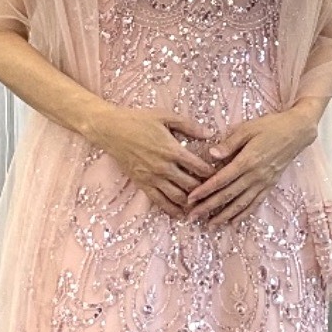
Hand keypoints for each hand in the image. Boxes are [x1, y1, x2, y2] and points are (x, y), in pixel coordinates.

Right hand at [92, 104, 216, 219]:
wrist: (110, 130)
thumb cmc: (138, 120)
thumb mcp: (165, 116)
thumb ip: (189, 125)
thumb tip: (210, 133)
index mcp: (172, 150)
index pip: (199, 167)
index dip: (213, 173)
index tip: (221, 174)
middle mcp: (164, 167)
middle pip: (191, 185)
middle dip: (205, 190)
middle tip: (215, 193)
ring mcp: (152, 178)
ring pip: (177, 197)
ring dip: (191, 203)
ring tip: (202, 205)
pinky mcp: (142, 184)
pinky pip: (159, 202)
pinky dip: (172, 210)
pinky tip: (181, 214)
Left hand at [183, 107, 318, 225]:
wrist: (297, 132)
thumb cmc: (271, 126)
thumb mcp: (247, 128)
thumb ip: (229, 143)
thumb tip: (211, 154)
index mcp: (247, 161)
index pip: (221, 180)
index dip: (204, 190)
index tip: (190, 199)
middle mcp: (255, 175)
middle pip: (227, 195)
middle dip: (208, 207)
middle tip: (192, 217)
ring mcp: (263, 182)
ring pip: (241, 204)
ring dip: (224, 216)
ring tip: (210, 225)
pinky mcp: (270, 185)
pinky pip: (255, 203)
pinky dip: (244, 214)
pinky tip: (234, 222)